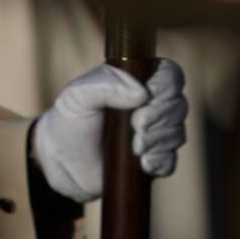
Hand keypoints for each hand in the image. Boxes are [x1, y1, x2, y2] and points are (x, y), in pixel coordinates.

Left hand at [30, 60, 187, 202]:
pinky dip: (160, 161)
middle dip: (160, 117)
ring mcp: (153, 134)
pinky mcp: (152, 160)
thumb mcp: (78, 94)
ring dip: (158, 140)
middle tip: (135, 126)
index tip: (145, 99)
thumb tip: (142, 94)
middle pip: (179, 105)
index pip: (170, 75)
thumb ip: (105, 84)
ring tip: (134, 147)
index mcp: (137, 82)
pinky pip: (170, 161)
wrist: (60, 159)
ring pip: (177, 133)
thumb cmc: (69, 119)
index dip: (166, 86)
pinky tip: (143, 164)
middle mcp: (151, 106)